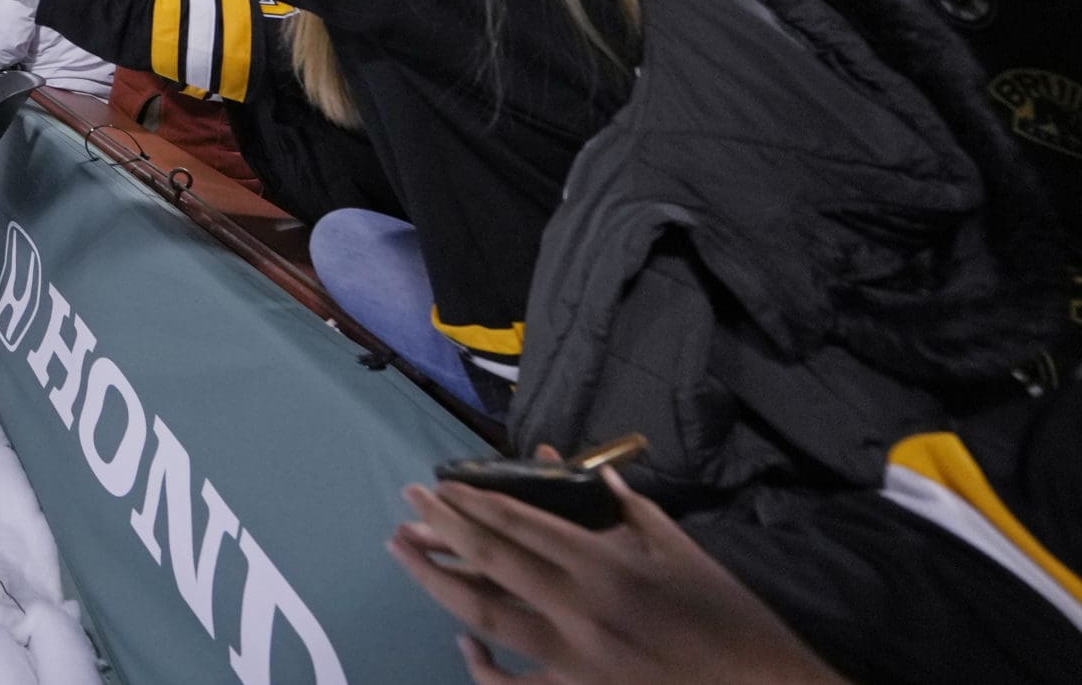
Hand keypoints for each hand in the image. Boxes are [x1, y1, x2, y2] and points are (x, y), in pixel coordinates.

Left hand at [389, 458, 845, 684]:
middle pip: (493, 563)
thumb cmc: (725, 614)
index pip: (522, 524)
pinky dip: (483, 668)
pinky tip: (462, 643)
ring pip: (489, 619)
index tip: (438, 483)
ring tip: (404, 552)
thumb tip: (576, 465)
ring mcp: (575, 662)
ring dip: (440, 582)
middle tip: (406, 502)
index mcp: (607, 566)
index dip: (474, 502)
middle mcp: (581, 610)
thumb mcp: (677, 548)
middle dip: (443, 529)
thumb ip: (622, 507)